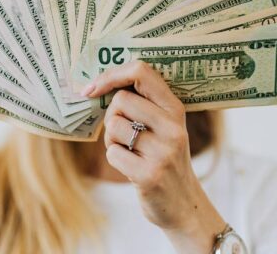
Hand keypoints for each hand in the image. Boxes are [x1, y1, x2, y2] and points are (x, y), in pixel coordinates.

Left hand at [82, 61, 226, 253]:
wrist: (184, 205)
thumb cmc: (164, 158)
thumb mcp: (165, 126)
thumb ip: (143, 104)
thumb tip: (97, 84)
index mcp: (175, 108)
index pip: (141, 71)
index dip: (111, 75)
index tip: (93, 88)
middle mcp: (173, 127)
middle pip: (121, 100)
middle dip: (111, 116)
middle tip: (123, 134)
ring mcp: (163, 151)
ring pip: (113, 126)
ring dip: (112, 140)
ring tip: (130, 152)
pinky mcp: (149, 174)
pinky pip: (112, 154)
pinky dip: (115, 159)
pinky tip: (131, 167)